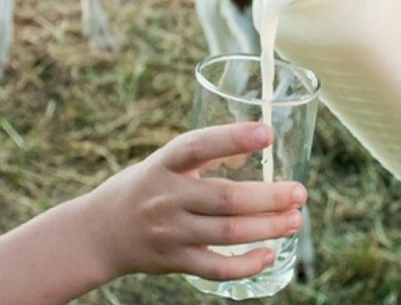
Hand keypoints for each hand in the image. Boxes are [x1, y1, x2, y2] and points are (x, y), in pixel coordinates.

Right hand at [84, 122, 306, 281]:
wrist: (100, 231)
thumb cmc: (147, 187)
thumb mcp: (166, 162)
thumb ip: (207, 155)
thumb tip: (259, 143)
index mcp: (164, 163)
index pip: (198, 145)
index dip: (233, 138)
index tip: (266, 133)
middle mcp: (166, 196)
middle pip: (225, 198)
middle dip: (269, 197)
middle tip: (300, 193)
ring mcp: (169, 232)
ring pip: (227, 233)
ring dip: (267, 227)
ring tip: (295, 220)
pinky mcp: (173, 261)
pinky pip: (215, 268)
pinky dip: (245, 264)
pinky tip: (268, 254)